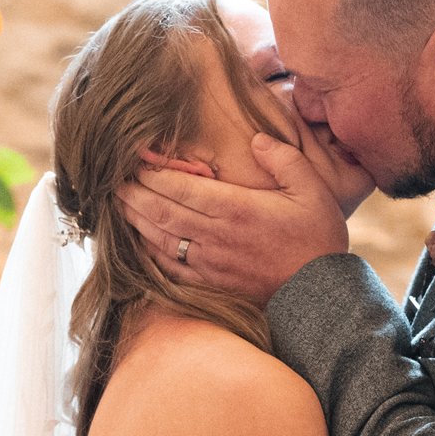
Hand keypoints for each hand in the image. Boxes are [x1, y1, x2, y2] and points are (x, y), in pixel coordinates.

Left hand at [117, 133, 352, 301]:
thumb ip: (283, 158)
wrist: (320, 296)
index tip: (136, 159)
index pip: (181, 187)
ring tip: (118, 201)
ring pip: (159, 237)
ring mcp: (209, 263)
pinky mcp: (209, 283)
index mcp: (236, 209)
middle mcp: (216, 236)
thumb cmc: (318, 240)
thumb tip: (256, 138)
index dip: (153, 173)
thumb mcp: (312, 190)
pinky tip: (139, 238)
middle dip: (134, 192)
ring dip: (135, 218)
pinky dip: (148, 250)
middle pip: (161, 210)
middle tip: (114, 177)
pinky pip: (168, 265)